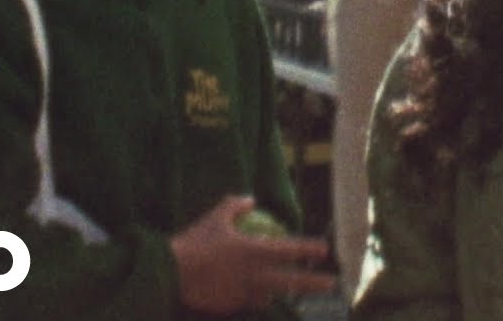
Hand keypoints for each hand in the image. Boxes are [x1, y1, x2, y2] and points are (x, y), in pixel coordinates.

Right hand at [169, 195, 336, 313]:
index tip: (325, 250)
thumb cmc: (195, 241)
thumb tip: (251, 199)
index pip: (289, 250)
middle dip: (314, 283)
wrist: (170, 273)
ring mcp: (244, 293)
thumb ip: (236, 205)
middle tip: (332, 283)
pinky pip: (252, 302)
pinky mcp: (232, 305)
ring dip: (286, 293)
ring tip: (296, 292)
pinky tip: (263, 297)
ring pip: (273, 295)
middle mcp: (254, 275)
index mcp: (254, 251)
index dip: (309, 249)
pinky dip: (260, 299)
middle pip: (292, 281)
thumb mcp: (216, 216)